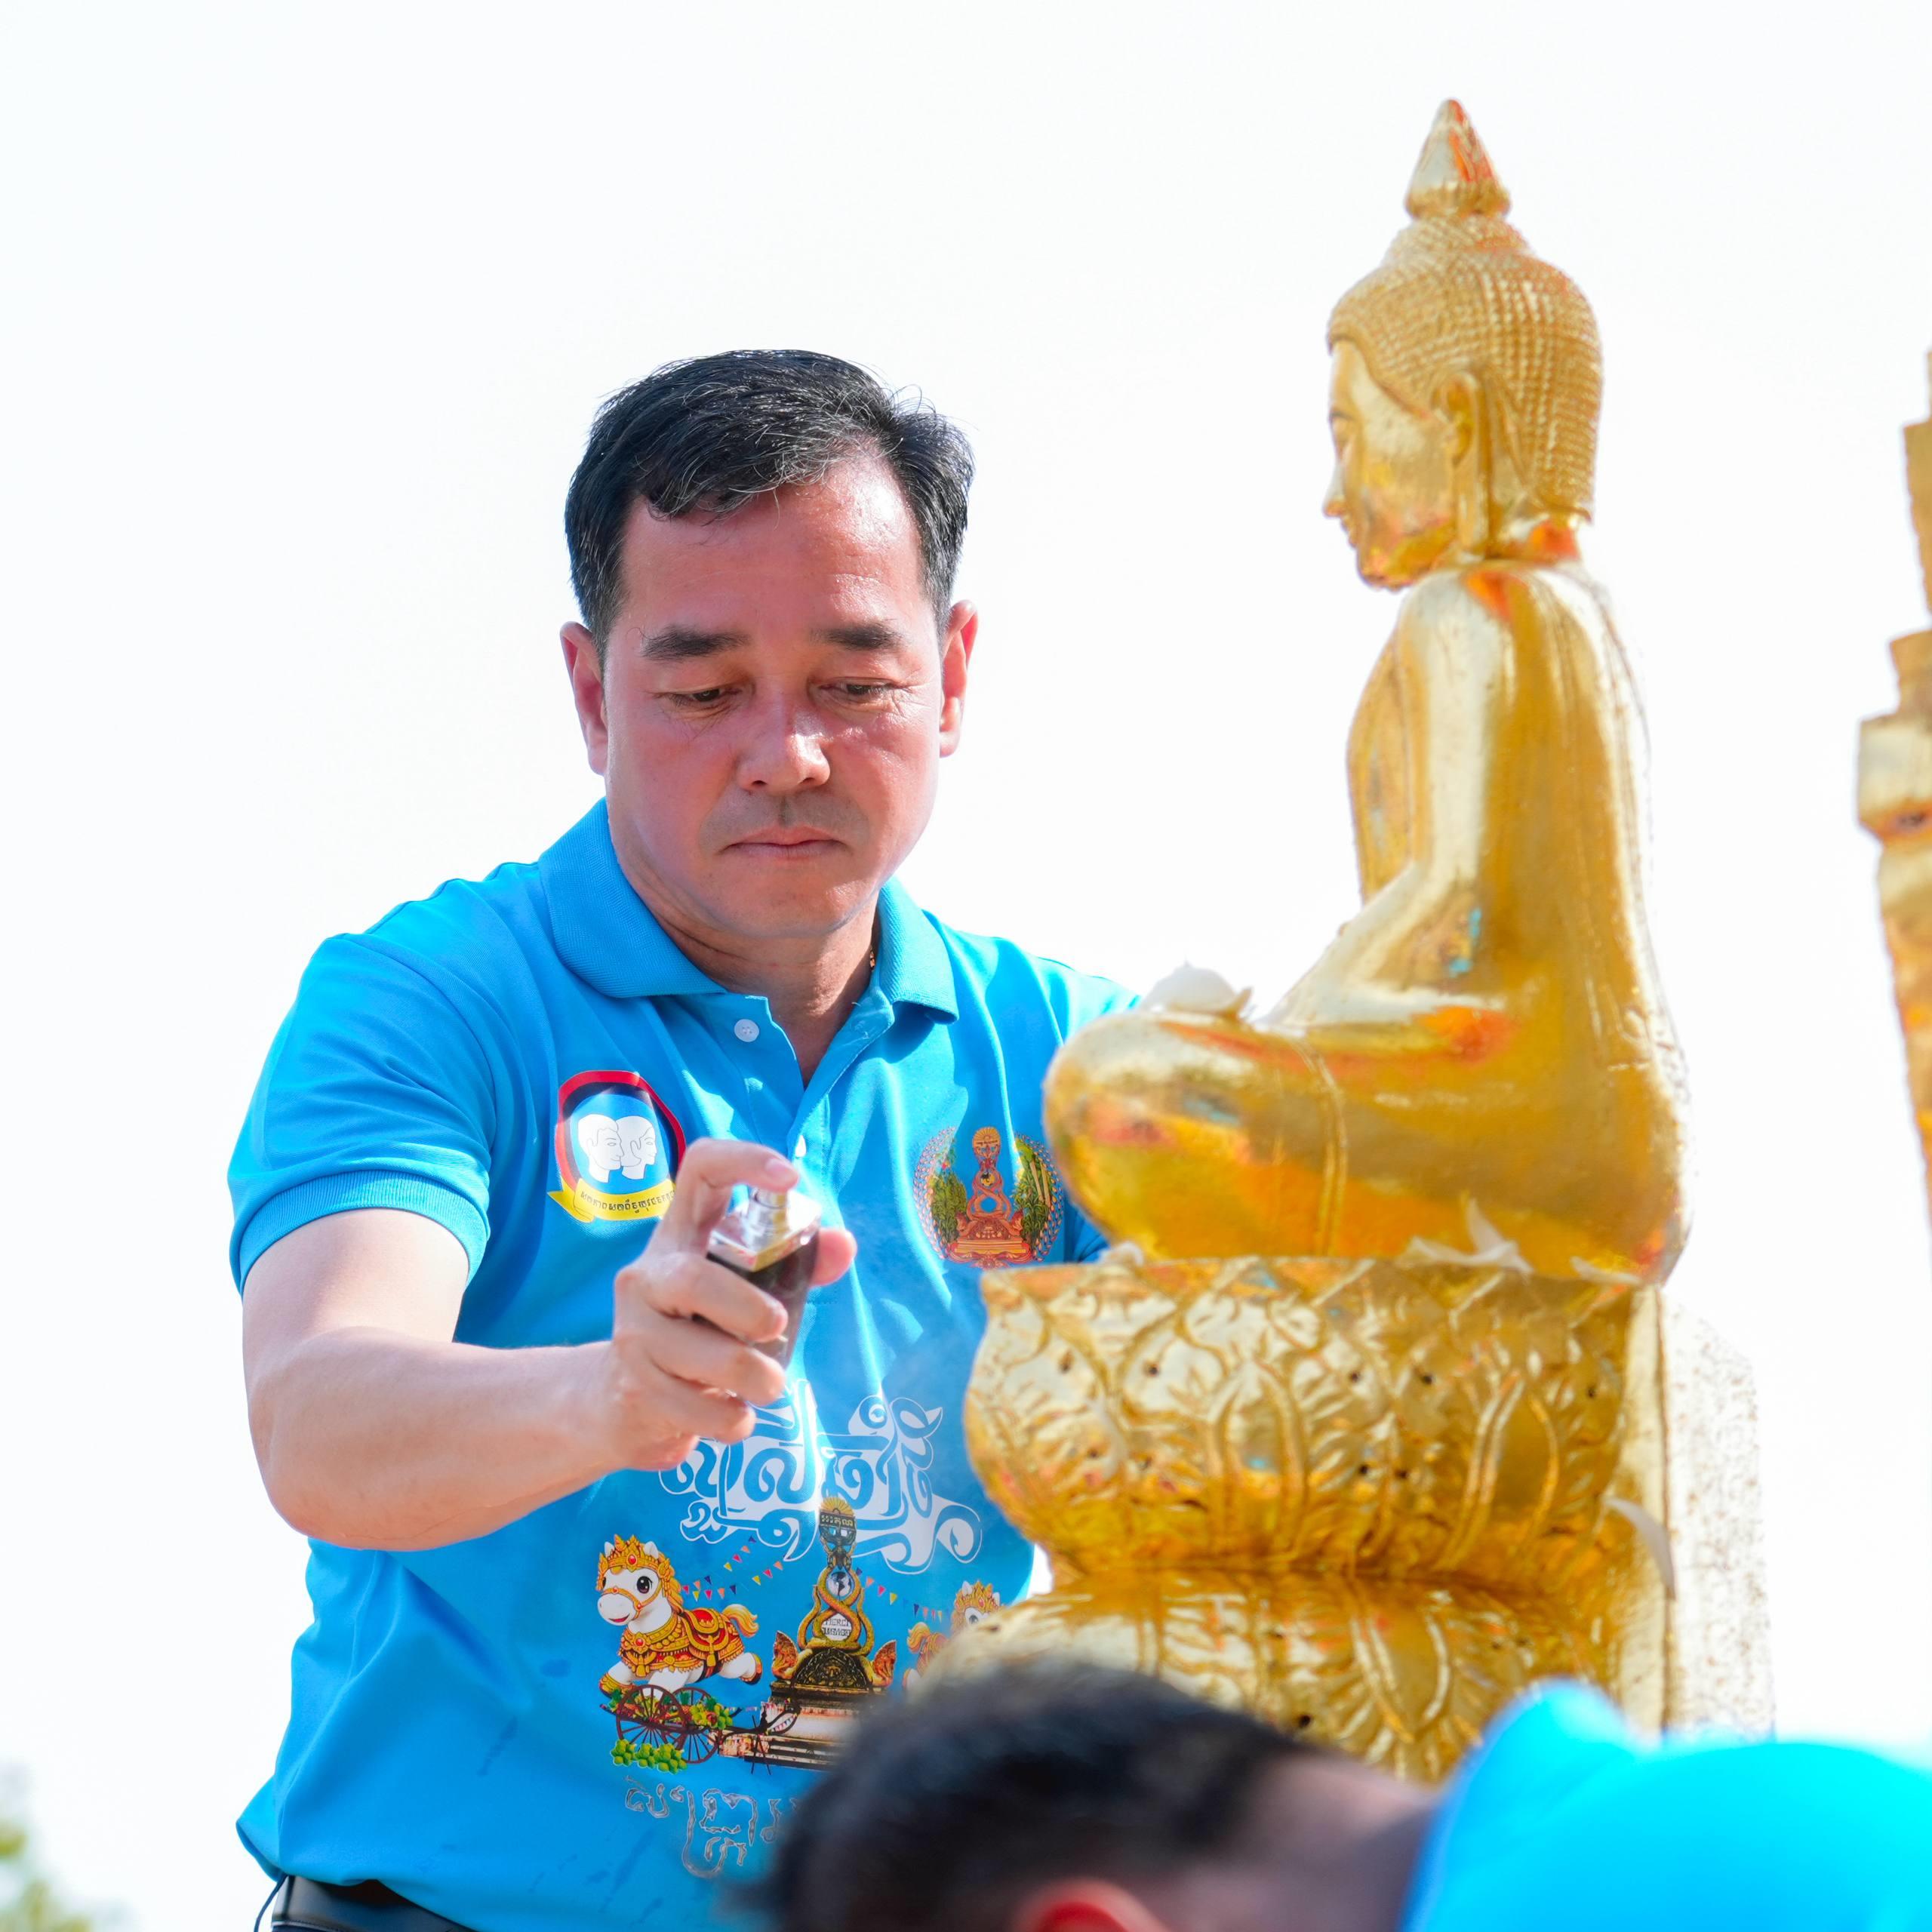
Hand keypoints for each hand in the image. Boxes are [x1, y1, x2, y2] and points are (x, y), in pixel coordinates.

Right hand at [595, 1138, 857, 1470]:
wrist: (621, 1401)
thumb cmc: (699, 1330)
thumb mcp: (741, 1290)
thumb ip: (796, 1265)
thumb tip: (845, 1245)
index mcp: (681, 1236)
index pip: (700, 1169)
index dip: (744, 1161)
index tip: (789, 1179)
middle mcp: (646, 1276)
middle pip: (691, 1280)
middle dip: (747, 1310)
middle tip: (779, 1328)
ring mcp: (633, 1333)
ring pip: (697, 1354)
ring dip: (753, 1377)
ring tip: (771, 1385)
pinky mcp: (633, 1388)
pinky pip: (694, 1409)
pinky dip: (731, 1420)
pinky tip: (736, 1415)